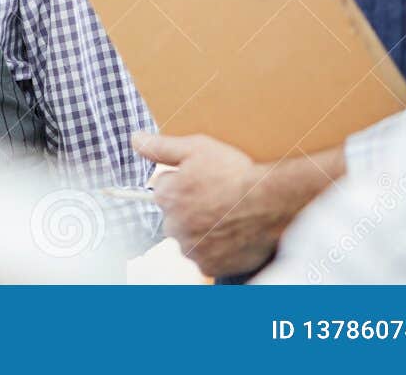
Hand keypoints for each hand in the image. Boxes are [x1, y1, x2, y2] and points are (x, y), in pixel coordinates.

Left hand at [132, 132, 340, 277]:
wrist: (271, 203)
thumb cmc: (235, 173)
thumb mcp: (196, 148)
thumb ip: (161, 147)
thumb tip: (135, 139)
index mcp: (166, 197)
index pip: (163, 188)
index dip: (184, 180)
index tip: (204, 178)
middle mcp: (173, 226)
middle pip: (175, 215)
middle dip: (190, 207)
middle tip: (218, 197)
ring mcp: (191, 249)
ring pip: (190, 237)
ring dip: (203, 229)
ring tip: (228, 215)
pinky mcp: (209, 266)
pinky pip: (207, 256)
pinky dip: (216, 248)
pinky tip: (232, 233)